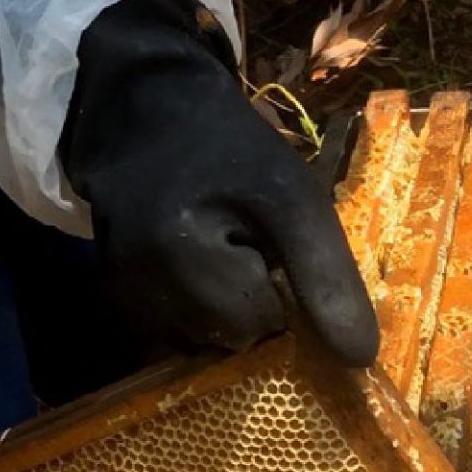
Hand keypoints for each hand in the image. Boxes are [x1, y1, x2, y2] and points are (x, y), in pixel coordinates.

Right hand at [61, 0, 377, 366]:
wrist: (149, 113)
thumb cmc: (232, 149)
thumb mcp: (295, 198)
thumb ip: (326, 278)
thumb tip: (360, 358)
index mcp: (182, 253)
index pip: (264, 323)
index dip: (281, 283)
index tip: (269, 238)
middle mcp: (138, 284)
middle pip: (229, 338)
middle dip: (250, 298)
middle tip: (242, 240)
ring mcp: (120, 293)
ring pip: (200, 340)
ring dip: (221, 306)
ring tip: (214, 248)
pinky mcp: (111, 294)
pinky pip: (171, 331)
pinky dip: (192, 308)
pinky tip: (189, 264)